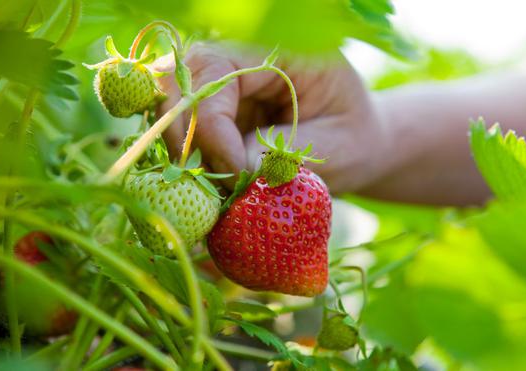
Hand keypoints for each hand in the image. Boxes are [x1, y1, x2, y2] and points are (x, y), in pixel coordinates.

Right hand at [154, 42, 388, 192]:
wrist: (355, 145)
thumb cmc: (354, 139)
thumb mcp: (335, 146)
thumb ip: (286, 152)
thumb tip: (237, 168)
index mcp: (279, 51)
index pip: (217, 70)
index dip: (213, 124)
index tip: (236, 171)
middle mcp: (241, 60)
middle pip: (178, 80)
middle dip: (185, 135)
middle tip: (214, 184)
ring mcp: (223, 87)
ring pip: (170, 105)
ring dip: (181, 150)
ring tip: (215, 189)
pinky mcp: (215, 114)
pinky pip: (180, 130)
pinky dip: (187, 160)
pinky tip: (212, 187)